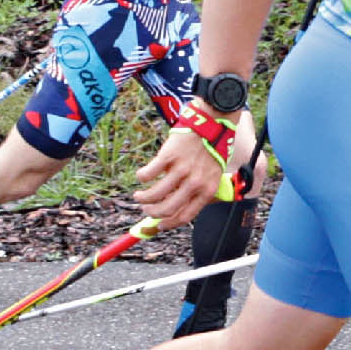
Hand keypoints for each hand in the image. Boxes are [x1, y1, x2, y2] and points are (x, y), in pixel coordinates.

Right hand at [135, 116, 251, 226]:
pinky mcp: (169, 156)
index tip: (157, 225)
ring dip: (142, 198)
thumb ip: (196, 191)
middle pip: (167, 209)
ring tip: (138, 196)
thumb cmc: (211, 150)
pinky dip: (142, 178)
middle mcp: (194, 183)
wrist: (212, 123)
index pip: (185, 216)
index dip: (168, 224)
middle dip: (152, 213)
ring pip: (154, 195)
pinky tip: (141, 176)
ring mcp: (181, 170)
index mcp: (207, 191)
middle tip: (145, 210)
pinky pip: (148, 174)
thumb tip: (174, 208)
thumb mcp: (211, 175)